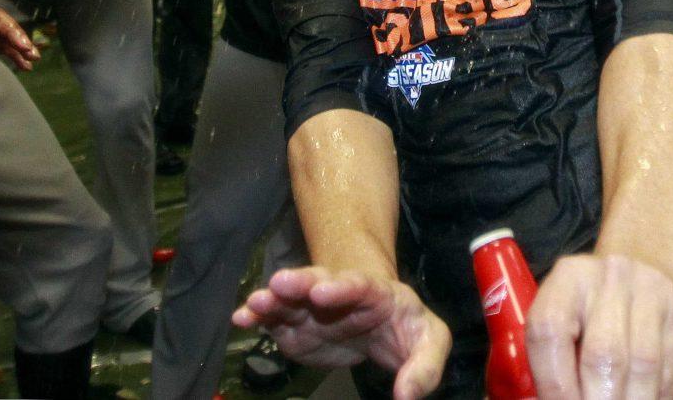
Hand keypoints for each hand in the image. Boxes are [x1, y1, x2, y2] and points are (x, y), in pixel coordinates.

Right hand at [233, 266, 450, 399]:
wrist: (380, 319)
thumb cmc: (407, 326)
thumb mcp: (430, 340)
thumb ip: (425, 367)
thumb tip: (406, 397)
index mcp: (376, 293)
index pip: (359, 287)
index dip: (341, 288)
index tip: (322, 293)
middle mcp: (339, 294)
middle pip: (318, 283)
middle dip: (299, 283)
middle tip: (278, 284)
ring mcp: (313, 308)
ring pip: (290, 298)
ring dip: (272, 299)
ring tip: (255, 303)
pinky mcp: (295, 326)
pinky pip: (273, 319)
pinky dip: (257, 317)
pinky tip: (241, 318)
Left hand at [525, 254, 672, 398]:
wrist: (650, 262)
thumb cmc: (595, 303)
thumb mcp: (566, 312)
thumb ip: (551, 355)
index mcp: (569, 276)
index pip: (549, 331)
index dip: (552, 382)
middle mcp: (612, 275)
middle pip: (602, 355)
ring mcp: (655, 290)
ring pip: (643, 367)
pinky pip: (671, 372)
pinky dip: (655, 398)